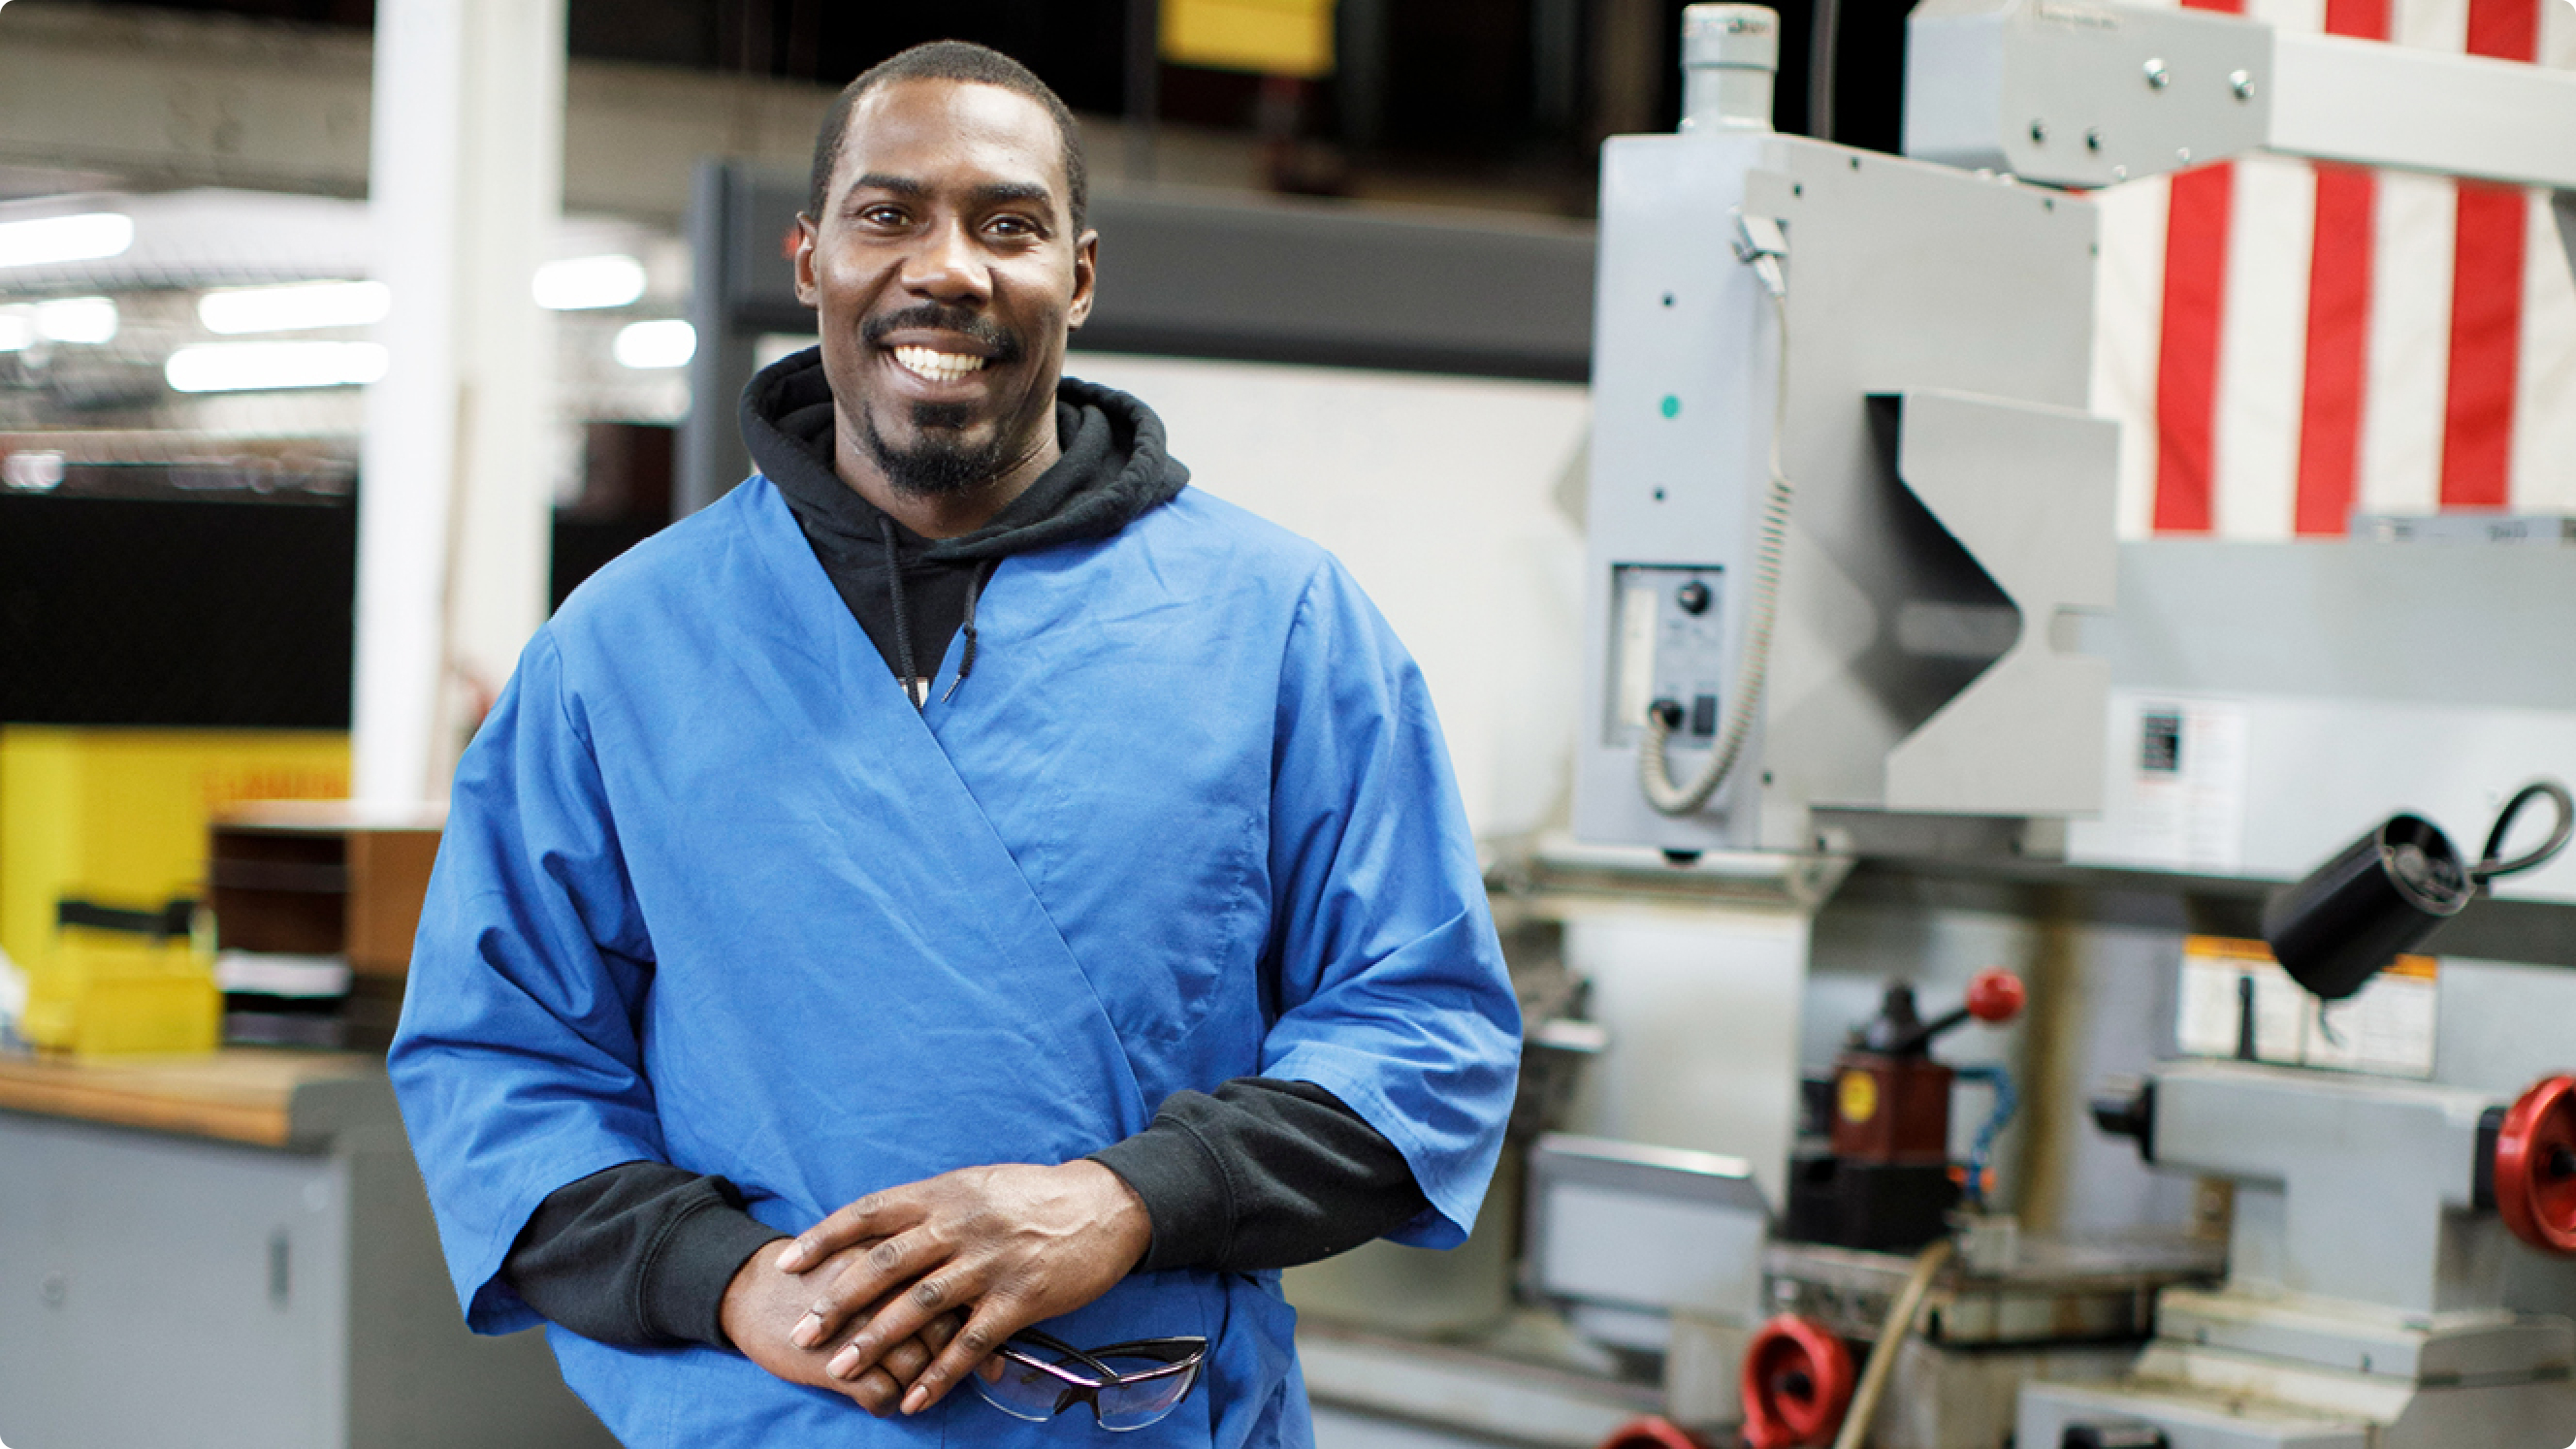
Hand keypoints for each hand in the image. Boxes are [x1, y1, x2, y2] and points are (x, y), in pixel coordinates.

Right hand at [720, 1238, 963, 1415]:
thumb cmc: (821, 1270)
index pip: (956, 1290)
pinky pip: (882, 1394)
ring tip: (912, 1386)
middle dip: (954, 1360)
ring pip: (916, 1365)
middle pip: (942, 1330)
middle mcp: (885, 1288)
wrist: (751, 1286)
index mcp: (898, 1254)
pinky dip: (887, 1403)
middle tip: (960, 1374)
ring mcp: (860, 1326)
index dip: (980, 1323)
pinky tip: (880, 1397)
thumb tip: (967, 1293)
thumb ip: (912, 1266)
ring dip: (919, 1384)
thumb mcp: (868, 1252)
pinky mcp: (834, 1362)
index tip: (991, 1350)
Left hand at [776, 1161, 1153, 1415]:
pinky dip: (940, 1374)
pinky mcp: (1021, 1299)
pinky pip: (972, 1343)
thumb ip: (929, 1207)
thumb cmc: (1033, 1196)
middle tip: (802, 1332)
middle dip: (837, 1300)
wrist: (1104, 1206)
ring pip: (921, 1306)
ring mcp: (990, 1264)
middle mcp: (961, 1226)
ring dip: (878, 1340)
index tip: (787, 1263)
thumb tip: (878, 1226)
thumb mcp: (976, 1185)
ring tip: (842, 1369)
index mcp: (944, 1194)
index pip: (871, 1213)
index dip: (826, 1238)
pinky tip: (915, 1398)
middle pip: (885, 1265)